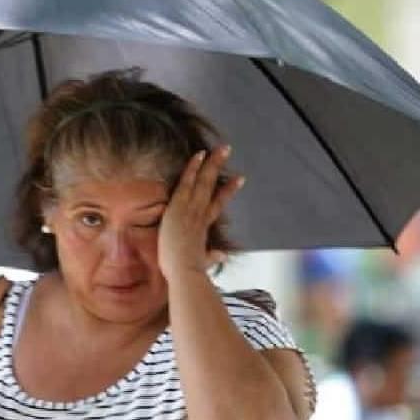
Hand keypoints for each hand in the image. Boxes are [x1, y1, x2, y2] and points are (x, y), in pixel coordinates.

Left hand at [158, 145, 244, 279]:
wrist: (184, 272)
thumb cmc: (189, 271)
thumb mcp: (203, 262)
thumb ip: (212, 257)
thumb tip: (222, 256)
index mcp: (204, 227)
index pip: (218, 204)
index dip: (227, 191)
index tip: (239, 179)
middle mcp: (200, 214)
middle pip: (212, 186)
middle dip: (219, 167)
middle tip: (227, 150)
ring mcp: (192, 209)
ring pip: (204, 181)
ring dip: (212, 163)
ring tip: (220, 148)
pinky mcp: (181, 207)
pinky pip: (187, 183)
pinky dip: (193, 168)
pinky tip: (199, 154)